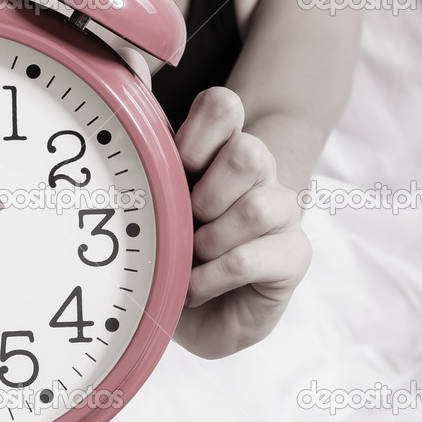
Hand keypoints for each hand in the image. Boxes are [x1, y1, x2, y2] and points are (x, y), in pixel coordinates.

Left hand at [172, 87, 310, 358]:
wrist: (195, 314)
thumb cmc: (169, 252)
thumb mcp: (148, 208)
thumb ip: (146, 172)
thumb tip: (127, 135)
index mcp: (219, 151)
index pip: (223, 106)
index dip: (196, 136)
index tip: (173, 171)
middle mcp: (257, 175)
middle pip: (248, 152)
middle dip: (205, 195)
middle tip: (184, 223)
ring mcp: (281, 213)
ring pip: (257, 207)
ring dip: (211, 241)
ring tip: (191, 259)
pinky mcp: (294, 254)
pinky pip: (250, 258)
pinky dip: (212, 278)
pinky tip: (195, 289)